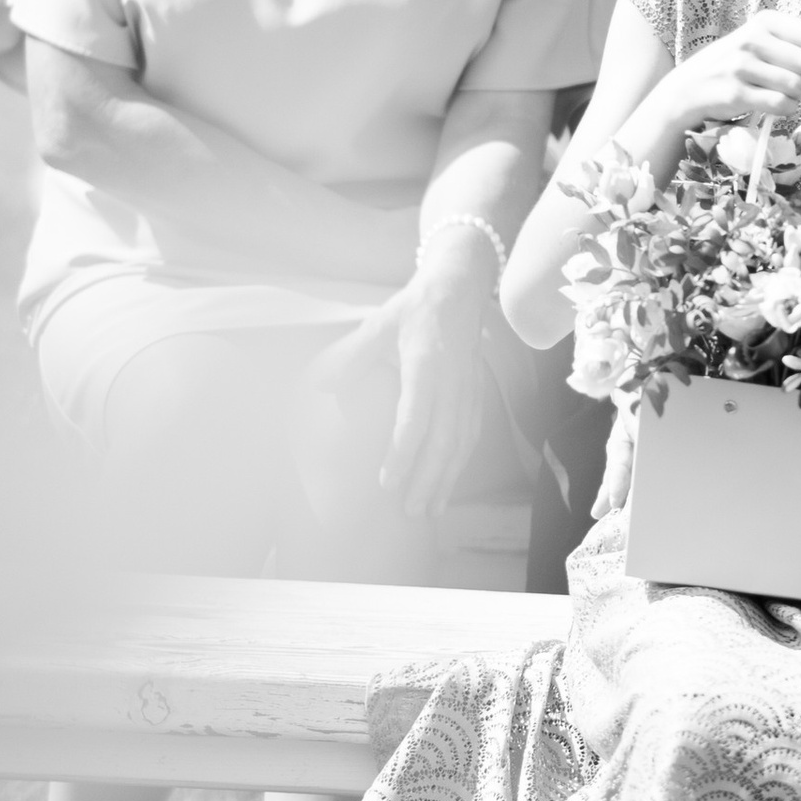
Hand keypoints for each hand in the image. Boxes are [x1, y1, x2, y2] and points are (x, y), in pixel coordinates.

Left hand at [310, 248, 491, 519]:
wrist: (461, 289)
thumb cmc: (415, 307)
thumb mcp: (380, 323)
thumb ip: (353, 356)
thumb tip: (323, 386)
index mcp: (426, 364)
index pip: (415, 418)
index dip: (401, 454)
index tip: (386, 482)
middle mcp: (452, 382)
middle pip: (443, 442)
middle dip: (427, 481)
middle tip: (409, 512)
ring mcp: (468, 390)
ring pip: (461, 444)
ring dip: (446, 480)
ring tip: (430, 510)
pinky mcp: (477, 394)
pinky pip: (471, 436)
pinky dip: (460, 465)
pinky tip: (448, 484)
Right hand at [638, 12, 800, 148]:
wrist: (689, 88)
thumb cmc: (732, 63)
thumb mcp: (758, 39)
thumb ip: (794, 37)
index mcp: (763, 22)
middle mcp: (752, 40)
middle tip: (797, 80)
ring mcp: (742, 67)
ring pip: (797, 86)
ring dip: (797, 96)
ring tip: (782, 93)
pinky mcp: (737, 94)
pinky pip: (781, 105)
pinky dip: (786, 109)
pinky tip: (775, 105)